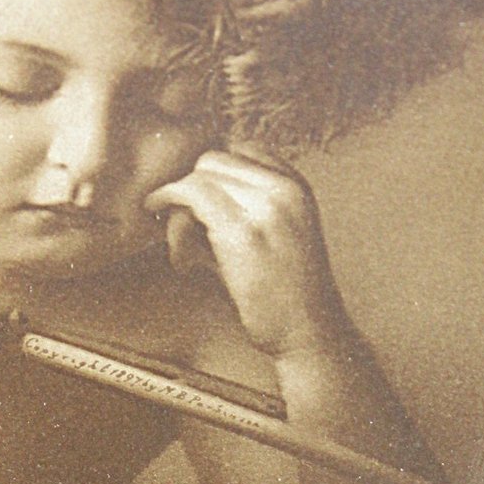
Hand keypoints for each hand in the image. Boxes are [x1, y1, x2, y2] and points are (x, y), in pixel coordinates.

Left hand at [145, 151, 345, 361]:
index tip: (196, 205)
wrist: (311, 333)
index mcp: (296, 185)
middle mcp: (284, 188)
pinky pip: (190, 197)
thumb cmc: (287, 293)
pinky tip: (178, 256)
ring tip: (184, 253)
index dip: (210, 177)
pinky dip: (171, 216)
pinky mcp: (241, 232)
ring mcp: (265, 206)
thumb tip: (185, 197)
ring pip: (198, 177)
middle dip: (190, 189)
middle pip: (212, 161)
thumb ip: (241, 207)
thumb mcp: (277, 234)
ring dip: (179, 208)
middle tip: (183, 231)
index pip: (239, 150)